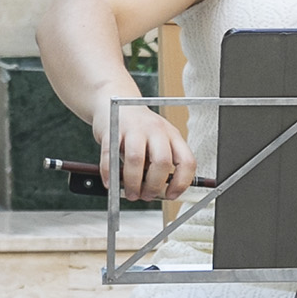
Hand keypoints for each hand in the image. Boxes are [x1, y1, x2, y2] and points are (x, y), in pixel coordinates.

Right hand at [101, 84, 197, 204]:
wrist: (112, 101)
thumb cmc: (137, 129)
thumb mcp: (156, 142)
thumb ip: (159, 164)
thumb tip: (158, 194)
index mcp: (172, 135)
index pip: (186, 161)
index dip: (181, 183)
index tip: (170, 195)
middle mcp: (156, 129)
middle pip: (162, 161)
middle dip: (154, 186)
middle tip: (146, 196)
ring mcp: (134, 128)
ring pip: (136, 160)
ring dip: (133, 183)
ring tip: (130, 193)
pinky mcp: (112, 129)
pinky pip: (110, 156)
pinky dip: (110, 174)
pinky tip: (110, 183)